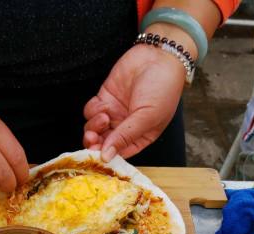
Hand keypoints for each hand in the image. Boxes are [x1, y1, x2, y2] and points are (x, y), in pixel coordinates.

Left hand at [83, 43, 184, 160]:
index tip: (99, 155)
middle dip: (95, 143)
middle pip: (103, 143)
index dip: (108, 156)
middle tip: (93, 139)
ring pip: (94, 129)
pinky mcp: (105, 98)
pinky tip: (101, 106)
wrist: (159, 56)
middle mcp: (126, 127)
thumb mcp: (147, 117)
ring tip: (103, 117)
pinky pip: (91, 112)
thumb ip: (126, 137)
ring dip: (93, 127)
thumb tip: (107, 157)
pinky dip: (92, 112)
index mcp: (140, 136)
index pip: (120, 153)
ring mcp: (115, 112)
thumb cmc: (162, 88)